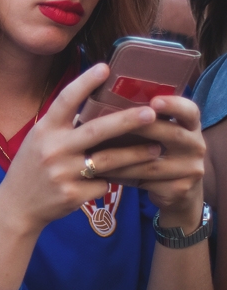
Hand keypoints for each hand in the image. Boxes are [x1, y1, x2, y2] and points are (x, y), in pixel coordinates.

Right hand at [0, 64, 165, 233]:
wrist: (17, 205)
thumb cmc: (32, 167)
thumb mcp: (39, 141)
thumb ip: (63, 127)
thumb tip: (98, 108)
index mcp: (43, 130)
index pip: (65, 100)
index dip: (85, 83)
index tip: (105, 67)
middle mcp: (52, 149)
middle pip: (96, 131)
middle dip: (126, 121)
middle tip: (151, 113)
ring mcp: (62, 173)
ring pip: (108, 161)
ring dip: (136, 155)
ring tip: (156, 148)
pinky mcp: (72, 195)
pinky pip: (103, 185)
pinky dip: (111, 181)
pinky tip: (114, 180)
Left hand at [102, 94, 205, 229]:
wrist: (176, 190)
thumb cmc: (154, 150)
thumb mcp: (154, 132)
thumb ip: (138, 118)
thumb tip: (99, 100)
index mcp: (190, 124)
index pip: (189, 110)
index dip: (174, 104)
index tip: (154, 101)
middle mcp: (196, 144)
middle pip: (172, 134)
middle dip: (141, 128)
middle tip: (112, 124)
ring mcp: (191, 169)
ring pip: (152, 162)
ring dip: (120, 157)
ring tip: (93, 153)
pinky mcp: (179, 188)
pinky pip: (146, 181)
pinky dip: (121, 174)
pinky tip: (101, 171)